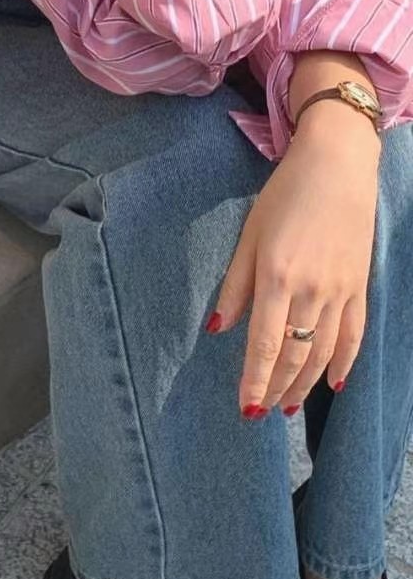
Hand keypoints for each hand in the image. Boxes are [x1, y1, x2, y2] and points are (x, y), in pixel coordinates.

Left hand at [212, 104, 379, 413]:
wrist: (337, 165)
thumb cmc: (284, 196)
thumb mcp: (248, 236)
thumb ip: (234, 286)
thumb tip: (217, 329)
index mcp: (277, 276)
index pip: (266, 343)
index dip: (255, 380)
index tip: (245, 407)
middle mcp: (312, 290)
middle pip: (296, 355)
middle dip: (277, 389)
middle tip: (261, 413)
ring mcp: (341, 290)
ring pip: (325, 352)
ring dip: (306, 384)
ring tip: (288, 407)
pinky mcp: (360, 286)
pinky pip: (355, 335)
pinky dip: (345, 363)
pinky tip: (334, 384)